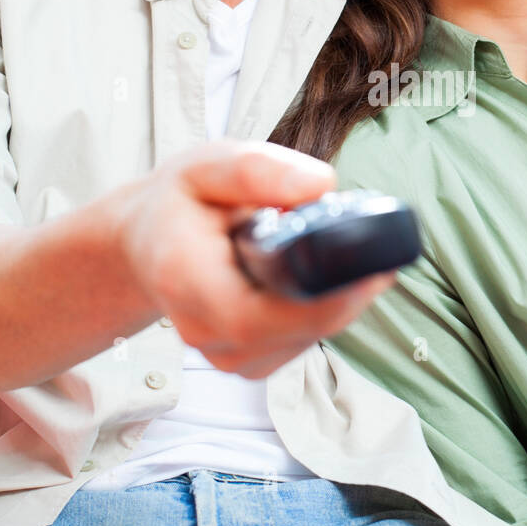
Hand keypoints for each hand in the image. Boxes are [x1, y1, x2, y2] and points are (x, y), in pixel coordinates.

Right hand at [117, 138, 395, 376]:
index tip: (371, 271)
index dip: (321, 302)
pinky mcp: (243, 359)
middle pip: (291, 332)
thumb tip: (320, 186)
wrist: (148, 243)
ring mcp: (222, 351)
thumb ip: (257, 170)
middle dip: (344, 297)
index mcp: (184, 278)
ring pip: (301, 341)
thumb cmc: (180, 204)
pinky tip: (325, 282)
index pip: (255, 316)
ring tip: (348, 260)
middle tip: (378, 256)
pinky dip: (321, 315)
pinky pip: (298, 344)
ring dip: (336, 305)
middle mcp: (200, 327)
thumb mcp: (208, 166)